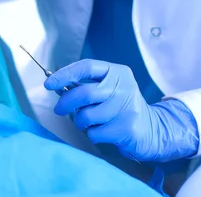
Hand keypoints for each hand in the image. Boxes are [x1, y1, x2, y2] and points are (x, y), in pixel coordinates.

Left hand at [45, 59, 198, 162]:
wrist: (152, 129)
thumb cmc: (120, 107)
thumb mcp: (106, 89)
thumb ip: (84, 85)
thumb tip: (56, 85)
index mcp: (116, 72)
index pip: (86, 66)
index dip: (65, 74)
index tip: (48, 83)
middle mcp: (123, 86)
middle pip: (83, 93)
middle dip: (66, 103)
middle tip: (59, 110)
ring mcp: (127, 107)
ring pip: (87, 115)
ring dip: (81, 122)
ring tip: (91, 121)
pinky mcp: (127, 127)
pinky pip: (95, 132)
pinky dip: (93, 134)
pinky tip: (104, 131)